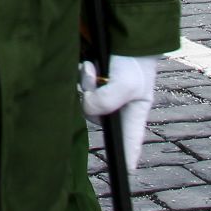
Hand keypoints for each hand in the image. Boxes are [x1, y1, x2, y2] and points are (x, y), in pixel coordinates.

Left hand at [81, 55, 158, 170]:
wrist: (124, 35)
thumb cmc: (133, 62)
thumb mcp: (126, 84)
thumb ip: (107, 100)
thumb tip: (87, 106)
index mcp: (132, 115)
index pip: (129, 144)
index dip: (127, 159)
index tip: (127, 174)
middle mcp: (115, 110)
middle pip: (94, 117)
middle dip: (90, 97)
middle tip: (93, 74)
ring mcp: (102, 97)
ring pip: (83, 101)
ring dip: (84, 83)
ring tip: (91, 65)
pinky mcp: (90, 85)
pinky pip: (77, 89)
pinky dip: (79, 77)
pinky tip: (85, 63)